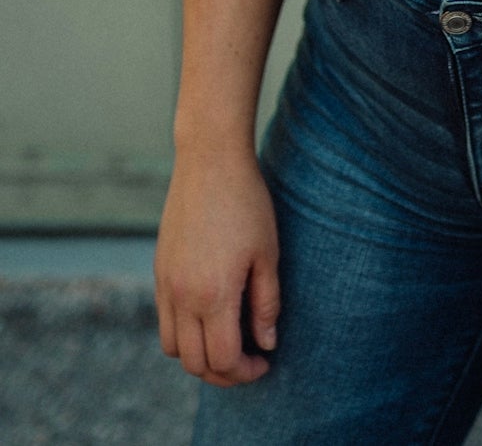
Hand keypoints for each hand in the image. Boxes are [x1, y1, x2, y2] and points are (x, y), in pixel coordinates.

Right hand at [155, 148, 280, 386]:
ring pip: (173, 348)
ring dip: (199, 356)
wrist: (210, 162)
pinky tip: (210, 316)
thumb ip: (266, 304)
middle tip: (249, 360)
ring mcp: (166, 285)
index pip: (222, 360)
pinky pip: (164, 321)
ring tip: (228, 341)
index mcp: (213, 295)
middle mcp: (182, 296)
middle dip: (223, 373)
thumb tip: (265, 344)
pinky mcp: (159, 271)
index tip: (265, 362)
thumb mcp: (267, 254)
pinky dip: (183, 333)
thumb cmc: (247, 204)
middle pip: (194, 364)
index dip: (245, 371)